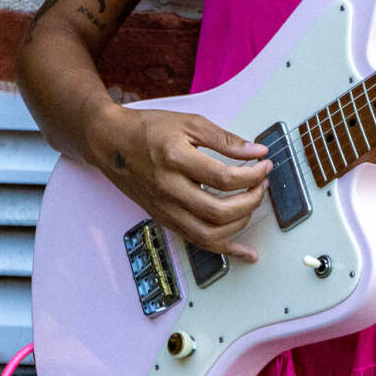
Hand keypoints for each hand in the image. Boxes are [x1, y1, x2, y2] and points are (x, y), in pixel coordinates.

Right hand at [84, 106, 271, 260]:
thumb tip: (256, 152)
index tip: (264, 165)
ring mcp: (166, 209)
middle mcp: (169, 189)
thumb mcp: (189, 123)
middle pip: (219, 211)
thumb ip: (225, 139)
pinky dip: (225, 250)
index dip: (252, 174)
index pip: (224, 178)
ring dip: (240, 223)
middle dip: (251, 199)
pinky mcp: (165, 219)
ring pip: (209, 234)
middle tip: (261, 183)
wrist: (111, 143)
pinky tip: (245, 253)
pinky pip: (198, 242)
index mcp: (175, 159)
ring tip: (252, 204)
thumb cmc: (147, 130)